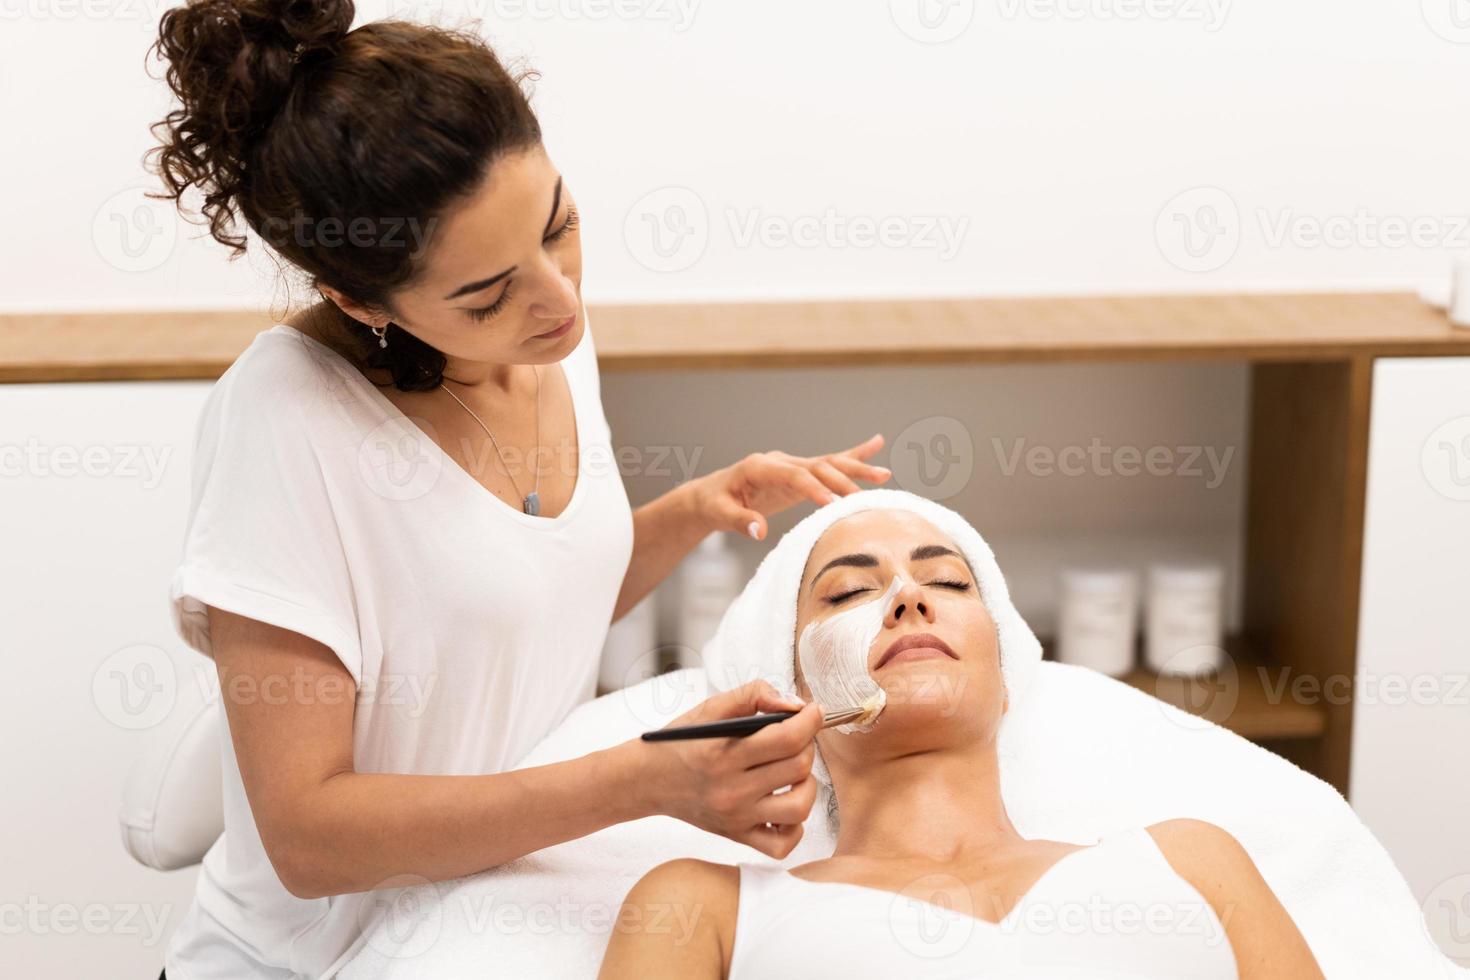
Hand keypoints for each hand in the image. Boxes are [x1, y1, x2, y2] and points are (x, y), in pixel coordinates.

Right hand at [627, 680, 823, 857]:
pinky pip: (782, 845)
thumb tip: (794, 704)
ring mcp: (736, 818)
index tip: (813, 711)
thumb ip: (753, 695)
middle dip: (807, 745)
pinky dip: (795, 826)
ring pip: (799, 807)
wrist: (647, 780)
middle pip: (798, 768)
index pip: (787, 739)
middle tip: (795, 736)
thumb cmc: (680, 742)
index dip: (810, 721)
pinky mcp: (737, 836)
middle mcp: (731, 790)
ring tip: (793, 771)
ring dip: (808, 784)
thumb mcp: (710, 708)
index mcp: (724, 754)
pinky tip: (784, 803)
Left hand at [694, 434, 890, 540]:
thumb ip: (740, 520)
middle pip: (817, 467)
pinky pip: (829, 463)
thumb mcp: (719, 514)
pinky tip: (876, 443)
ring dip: (857, 467)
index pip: (793, 475)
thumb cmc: (714, 504)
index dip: (813, 488)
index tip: (832, 504)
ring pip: (829, 463)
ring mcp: (791, 464)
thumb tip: (759, 531)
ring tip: (885, 474)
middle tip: (865, 497)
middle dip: (842, 480)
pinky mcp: (799, 473)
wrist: (710, 494)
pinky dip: (853, 454)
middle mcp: (779, 461)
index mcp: (760, 467)